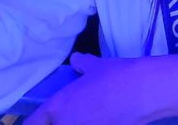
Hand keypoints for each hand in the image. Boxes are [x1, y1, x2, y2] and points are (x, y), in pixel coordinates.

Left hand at [24, 54, 151, 124]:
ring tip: (89, 116)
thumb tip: (76, 60)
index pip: (32, 124)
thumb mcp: (96, 66)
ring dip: (76, 123)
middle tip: (63, 118)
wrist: (144, 92)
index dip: (35, 123)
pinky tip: (103, 119)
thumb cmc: (116, 76)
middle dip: (55, 124)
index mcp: (57, 108)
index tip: (43, 120)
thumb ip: (82, 64)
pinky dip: (94, 124)